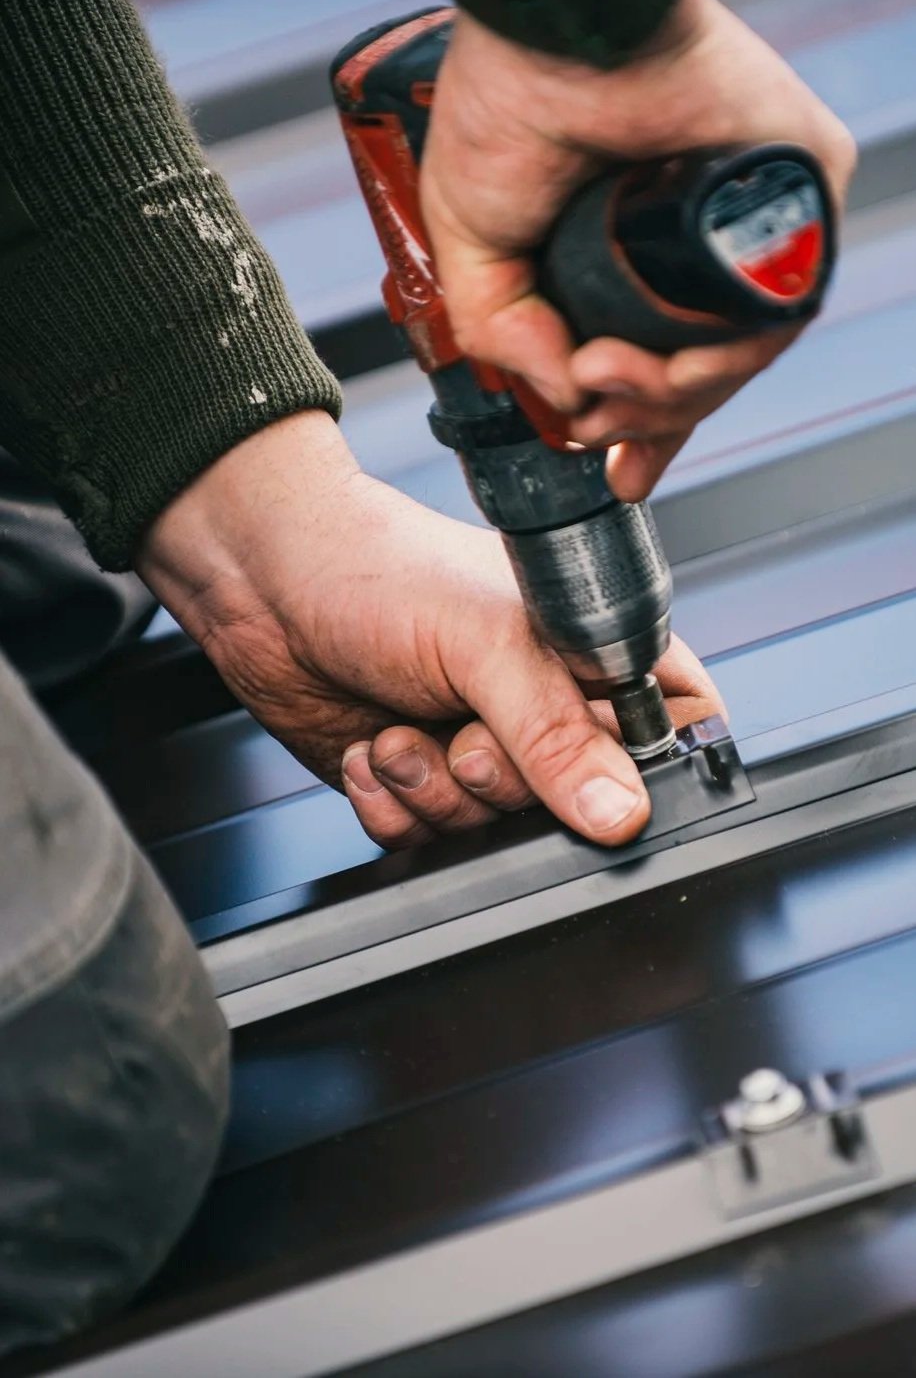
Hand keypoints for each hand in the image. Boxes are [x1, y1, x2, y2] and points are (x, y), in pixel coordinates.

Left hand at [137, 413, 722, 849]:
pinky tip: (370, 748)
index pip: (672, 736)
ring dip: (433, 790)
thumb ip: (554, 732)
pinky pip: (426, 840)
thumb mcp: (485, 644)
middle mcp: (542, 709)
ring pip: (494, 832)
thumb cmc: (378, 569)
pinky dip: (390, 806)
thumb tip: (620, 810)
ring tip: (398, 730)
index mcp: (590, 654)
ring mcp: (480, 749)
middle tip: (459, 728)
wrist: (264, 580)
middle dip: (501, 780)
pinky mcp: (419, 783)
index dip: (636, 771)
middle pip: (577, 809)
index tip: (577, 768)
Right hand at [421, 0, 856, 500]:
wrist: (554, 39)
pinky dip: (721, 360)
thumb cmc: (507, 108)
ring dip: (668, 398)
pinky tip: (661, 363)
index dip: (642, 427)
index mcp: (629, 255)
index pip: (658, 356)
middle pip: (700, 371)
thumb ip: (507, 339)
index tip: (621, 473)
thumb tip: (571, 403)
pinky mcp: (798, 194)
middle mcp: (693, 242)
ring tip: (604, 376)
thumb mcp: (473, 254)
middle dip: (644, 420)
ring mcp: (748, 222)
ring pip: (739, 356)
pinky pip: (779, 313)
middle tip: (594, 417)